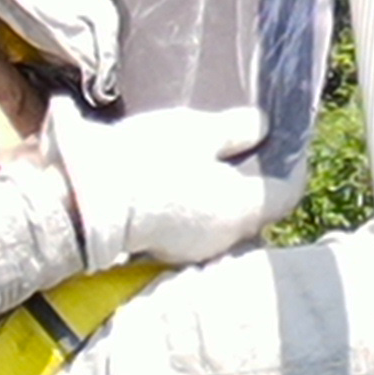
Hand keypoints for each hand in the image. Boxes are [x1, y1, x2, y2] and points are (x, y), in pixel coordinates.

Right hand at [54, 99, 294, 268]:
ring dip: (223, 189)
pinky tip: (182, 178)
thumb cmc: (146, 161)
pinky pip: (198, 223)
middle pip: (257, 204)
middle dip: (254, 174)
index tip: (285, 139)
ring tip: (209, 156)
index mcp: (244, 208)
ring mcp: (198, 248)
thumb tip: (262, 126)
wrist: (82, 201)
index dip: (291, 161)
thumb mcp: (194, 132)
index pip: (288, 190)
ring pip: (225, 216)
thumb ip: (234, 129)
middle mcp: (229, 237)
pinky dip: (198, 202)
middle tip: (244, 141)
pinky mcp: (169, 249)